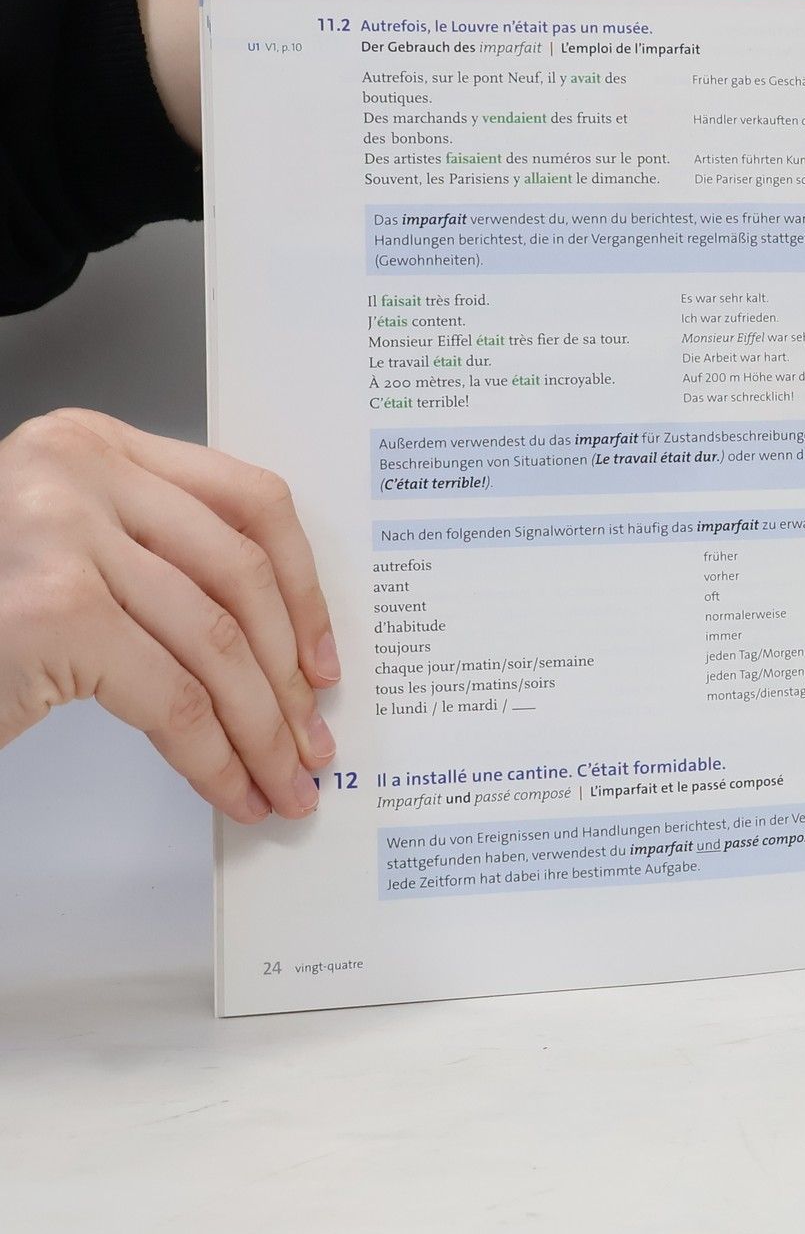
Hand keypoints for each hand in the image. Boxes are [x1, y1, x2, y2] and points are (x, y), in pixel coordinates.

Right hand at [0, 410, 338, 822]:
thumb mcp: (71, 552)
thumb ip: (156, 558)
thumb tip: (278, 645)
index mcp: (95, 444)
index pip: (249, 501)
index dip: (303, 587)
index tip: (322, 657)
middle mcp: (79, 471)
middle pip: (239, 577)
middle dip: (286, 676)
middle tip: (311, 740)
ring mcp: (64, 535)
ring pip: (215, 645)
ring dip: (261, 729)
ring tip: (284, 780)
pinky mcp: (55, 613)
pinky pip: (174, 700)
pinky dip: (214, 757)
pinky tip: (233, 789)